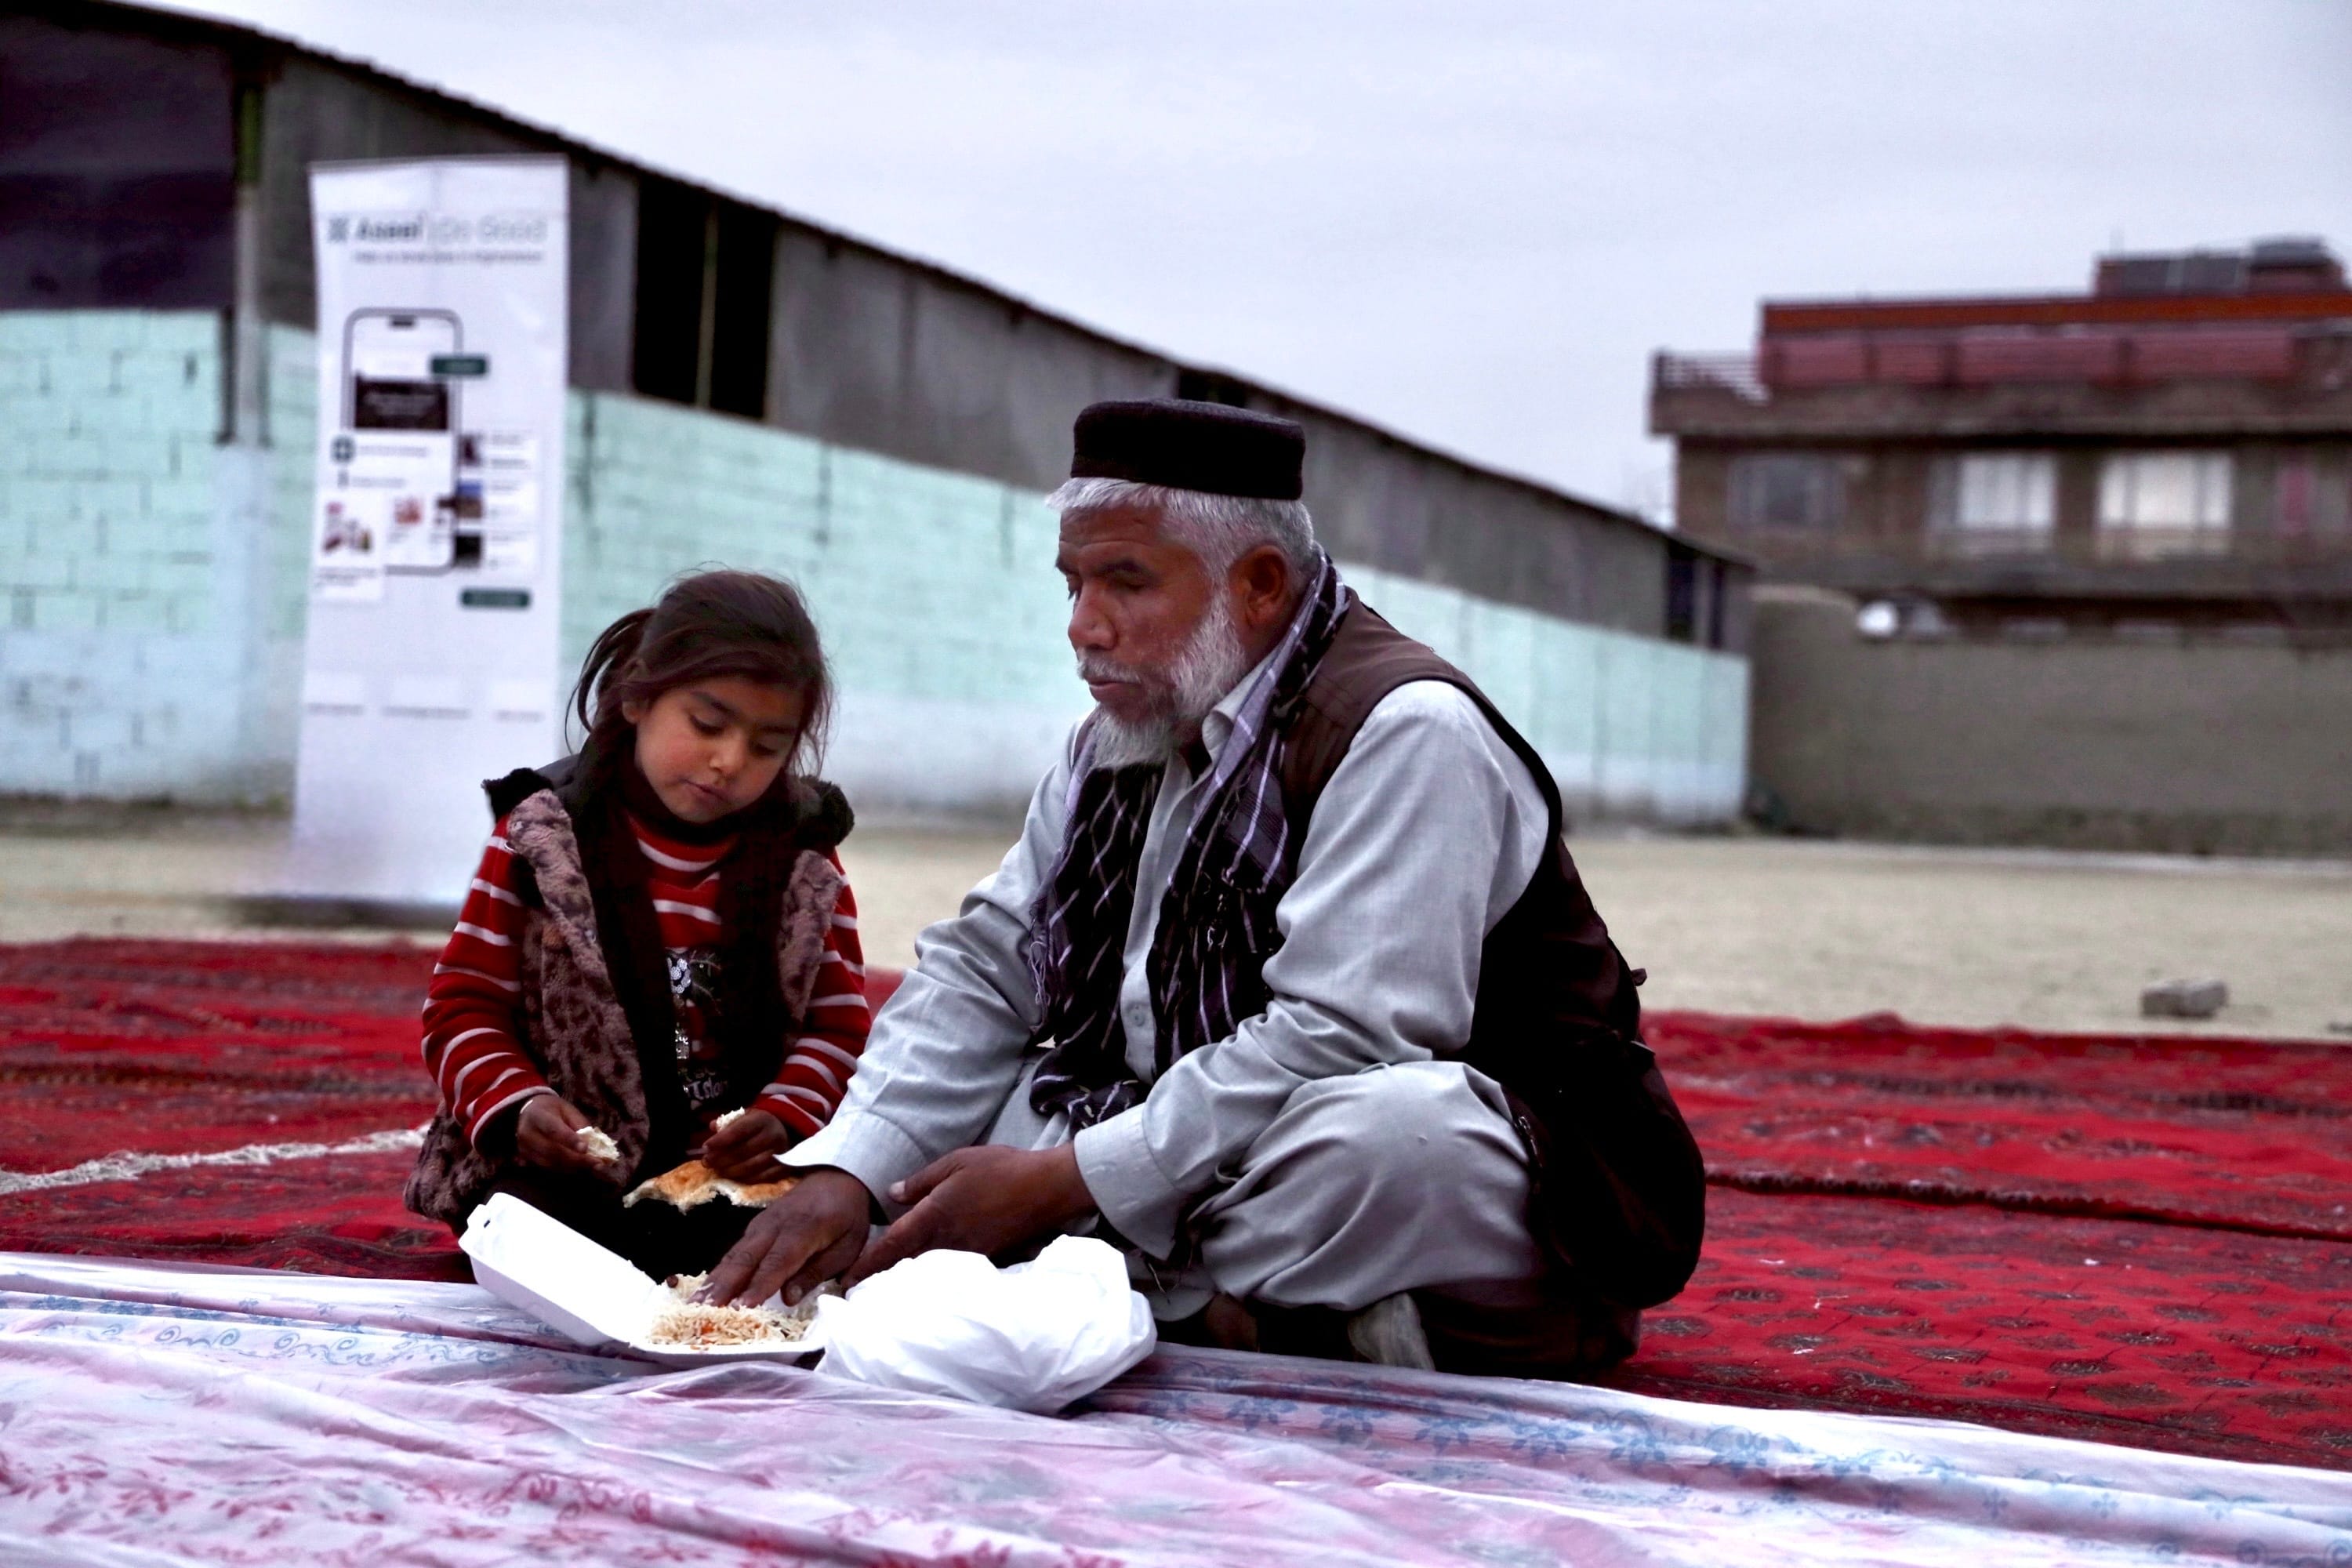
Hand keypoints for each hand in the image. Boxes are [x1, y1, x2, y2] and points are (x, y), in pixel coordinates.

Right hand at [512, 1094, 616, 1177]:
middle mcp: (527, 1134)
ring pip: (550, 1163)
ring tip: (592, 1167)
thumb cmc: (552, 1110)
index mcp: (538, 1116)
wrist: (528, 1112)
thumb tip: (593, 1145)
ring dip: (573, 1167)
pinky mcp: (525, 1159)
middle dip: (577, 1160)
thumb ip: (579, 1125)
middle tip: (597, 1164)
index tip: (586, 1149)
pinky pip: (547, 1168)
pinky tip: (579, 1168)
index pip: (553, 1130)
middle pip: (552, 1151)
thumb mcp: (568, 1110)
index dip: (570, 1140)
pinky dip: (565, 1169)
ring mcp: (524, 1148)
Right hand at [698, 1168, 873, 1306]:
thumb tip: (789, 1299)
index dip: (758, 1286)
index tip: (741, 1308)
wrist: (839, 1177)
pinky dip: (719, 1269)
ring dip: (714, 1280)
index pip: (777, 1262)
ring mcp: (762, 1224)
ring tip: (695, 1304)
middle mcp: (775, 1226)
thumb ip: (817, 1271)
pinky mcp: (755, 1226)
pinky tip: (706, 1288)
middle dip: (723, 1286)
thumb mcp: (848, 1245)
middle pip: (746, 1258)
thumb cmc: (847, 1216)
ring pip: (735, 1254)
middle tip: (702, 1311)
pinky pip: (736, 1250)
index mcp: (803, 1230)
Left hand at [704, 1108, 792, 1182]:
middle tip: (706, 1162)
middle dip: (721, 1158)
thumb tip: (712, 1126)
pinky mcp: (784, 1168)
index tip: (705, 1147)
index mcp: (762, 1120)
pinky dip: (745, 1179)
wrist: (784, 1133)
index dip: (721, 1140)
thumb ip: (728, 1122)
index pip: (739, 1130)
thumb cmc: (758, 1125)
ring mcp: (781, 1154)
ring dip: (730, 1171)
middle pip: (743, 1151)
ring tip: (717, 1170)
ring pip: (751, 1167)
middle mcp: (774, 1135)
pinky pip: (762, 1178)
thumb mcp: (745, 1117)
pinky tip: (733, 1177)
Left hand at [845, 1144, 1094, 1287]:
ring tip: (885, 1287)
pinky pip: (952, 1270)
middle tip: (858, 1291)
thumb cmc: (1000, 1169)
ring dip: (905, 1279)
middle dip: (881, 1278)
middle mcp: (947, 1241)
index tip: (845, 1283)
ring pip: (928, 1271)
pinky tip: (929, 1276)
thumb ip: (920, 1181)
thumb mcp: (955, 1162)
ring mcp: (967, 1253)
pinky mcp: (985, 1257)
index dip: (866, 1266)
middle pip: (906, 1266)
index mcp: (933, 1216)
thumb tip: (892, 1194)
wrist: (1045, 1187)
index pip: (891, 1246)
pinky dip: (935, 1276)